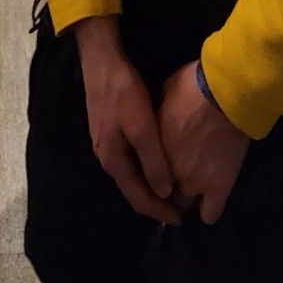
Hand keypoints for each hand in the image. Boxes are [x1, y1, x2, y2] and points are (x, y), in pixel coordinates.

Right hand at [76, 17, 180, 226]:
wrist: (102, 61)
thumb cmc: (122, 93)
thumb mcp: (141, 126)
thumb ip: (153, 160)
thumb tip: (163, 193)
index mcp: (113, 161)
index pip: (137, 198)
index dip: (158, 211)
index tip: (179, 221)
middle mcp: (107, 158)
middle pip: (133, 189)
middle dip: (154, 202)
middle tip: (179, 209)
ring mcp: (106, 144)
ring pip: (131, 175)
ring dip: (150, 186)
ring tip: (171, 190)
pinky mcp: (110, 131)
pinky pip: (129, 160)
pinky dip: (145, 169)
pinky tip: (158, 163)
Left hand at [159, 63, 249, 224]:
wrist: (227, 95)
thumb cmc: (193, 86)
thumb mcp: (165, 93)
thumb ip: (161, 114)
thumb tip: (163, 117)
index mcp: (154, 147)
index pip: (147, 171)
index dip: (154, 168)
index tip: (160, 164)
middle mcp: (169, 170)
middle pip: (163, 190)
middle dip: (168, 186)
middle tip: (178, 174)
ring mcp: (195, 182)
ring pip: (185, 204)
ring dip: (187, 197)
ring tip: (196, 188)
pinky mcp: (220, 187)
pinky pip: (210, 213)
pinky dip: (209, 211)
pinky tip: (209, 206)